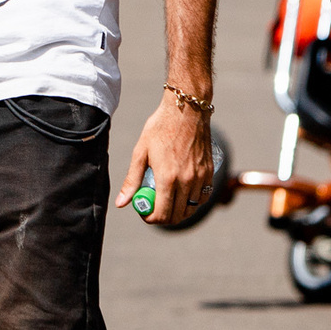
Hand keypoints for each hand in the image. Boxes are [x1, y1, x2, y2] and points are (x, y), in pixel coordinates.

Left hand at [120, 96, 215, 225]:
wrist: (186, 110)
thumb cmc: (159, 128)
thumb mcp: (140, 152)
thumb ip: (132, 180)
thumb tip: (121, 203)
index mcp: (167, 178)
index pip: (162, 214)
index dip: (151, 219)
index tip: (144, 213)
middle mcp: (187, 181)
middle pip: (177, 215)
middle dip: (163, 218)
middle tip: (153, 209)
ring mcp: (200, 177)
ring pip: (191, 208)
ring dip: (178, 211)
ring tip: (166, 201)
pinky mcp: (210, 171)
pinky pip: (203, 196)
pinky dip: (193, 201)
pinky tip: (182, 195)